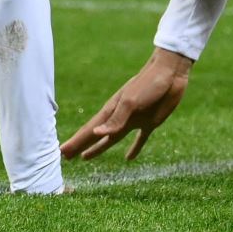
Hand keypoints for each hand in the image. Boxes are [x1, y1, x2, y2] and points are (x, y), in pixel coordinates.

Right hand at [60, 47, 192, 161]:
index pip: (89, 130)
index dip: (76, 142)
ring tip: (85, 158)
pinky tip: (129, 158)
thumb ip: (116, 119)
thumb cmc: (149, 84)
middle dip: (81, 146)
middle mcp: (119, 117)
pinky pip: (139, 139)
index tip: (61, 152)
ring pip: (112, 139)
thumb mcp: (131, 101)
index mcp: (112, 110)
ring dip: (99, 148)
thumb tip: (97, 134)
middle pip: (96, 136)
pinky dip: (134, 149)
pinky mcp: (150, 122)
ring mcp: (134, 120)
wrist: (170, 72)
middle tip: (66, 157)